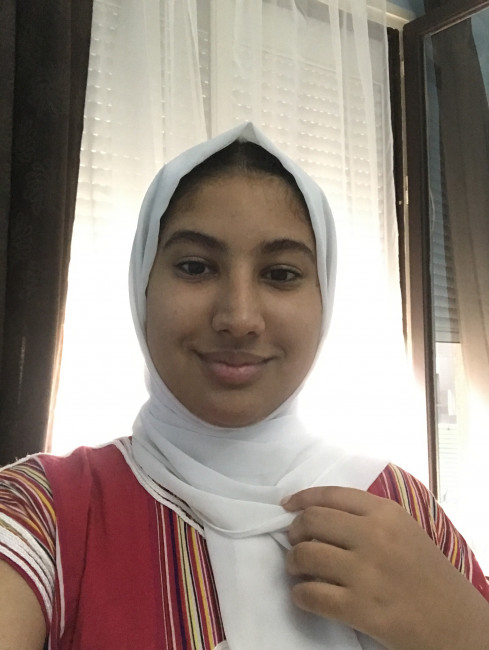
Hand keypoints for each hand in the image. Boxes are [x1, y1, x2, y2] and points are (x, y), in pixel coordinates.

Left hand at [283, 486, 488, 649]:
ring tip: (298, 570)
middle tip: (296, 543)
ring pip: (305, 556)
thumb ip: (366, 517)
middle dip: (294, 532)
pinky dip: (300, 595)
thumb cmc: (426, 573)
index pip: (330, 495)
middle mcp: (374, 536)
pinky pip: (310, 595)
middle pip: (311, 521)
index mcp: (385, 513)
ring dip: (293, 563)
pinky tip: (305, 595)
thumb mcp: (404, 529)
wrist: (455, 622)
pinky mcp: (360, 609)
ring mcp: (366, 573)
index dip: (302, 499)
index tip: (287, 506)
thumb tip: (316, 512)